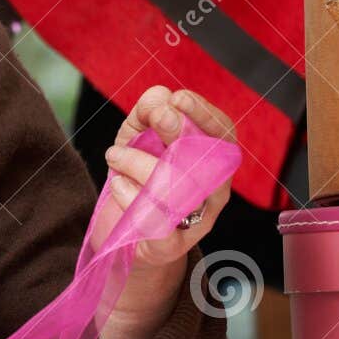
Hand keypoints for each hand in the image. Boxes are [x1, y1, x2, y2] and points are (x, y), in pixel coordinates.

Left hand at [98, 86, 235, 338]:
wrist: (124, 245)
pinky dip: (131, 196)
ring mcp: (195, 221)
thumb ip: (146, 115)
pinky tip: (118, 187)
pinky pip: (156, 218)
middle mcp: (213, 192)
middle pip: (208, 159)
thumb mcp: (139, 142)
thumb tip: (158, 93)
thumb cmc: (138, 184)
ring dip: (141, 162)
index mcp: (213, 162)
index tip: (177, 98)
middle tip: (152, 119)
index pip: (224, 134)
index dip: (204, 114)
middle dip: (179, 132)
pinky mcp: (169, 245)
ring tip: (114, 156)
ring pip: (179, 186)